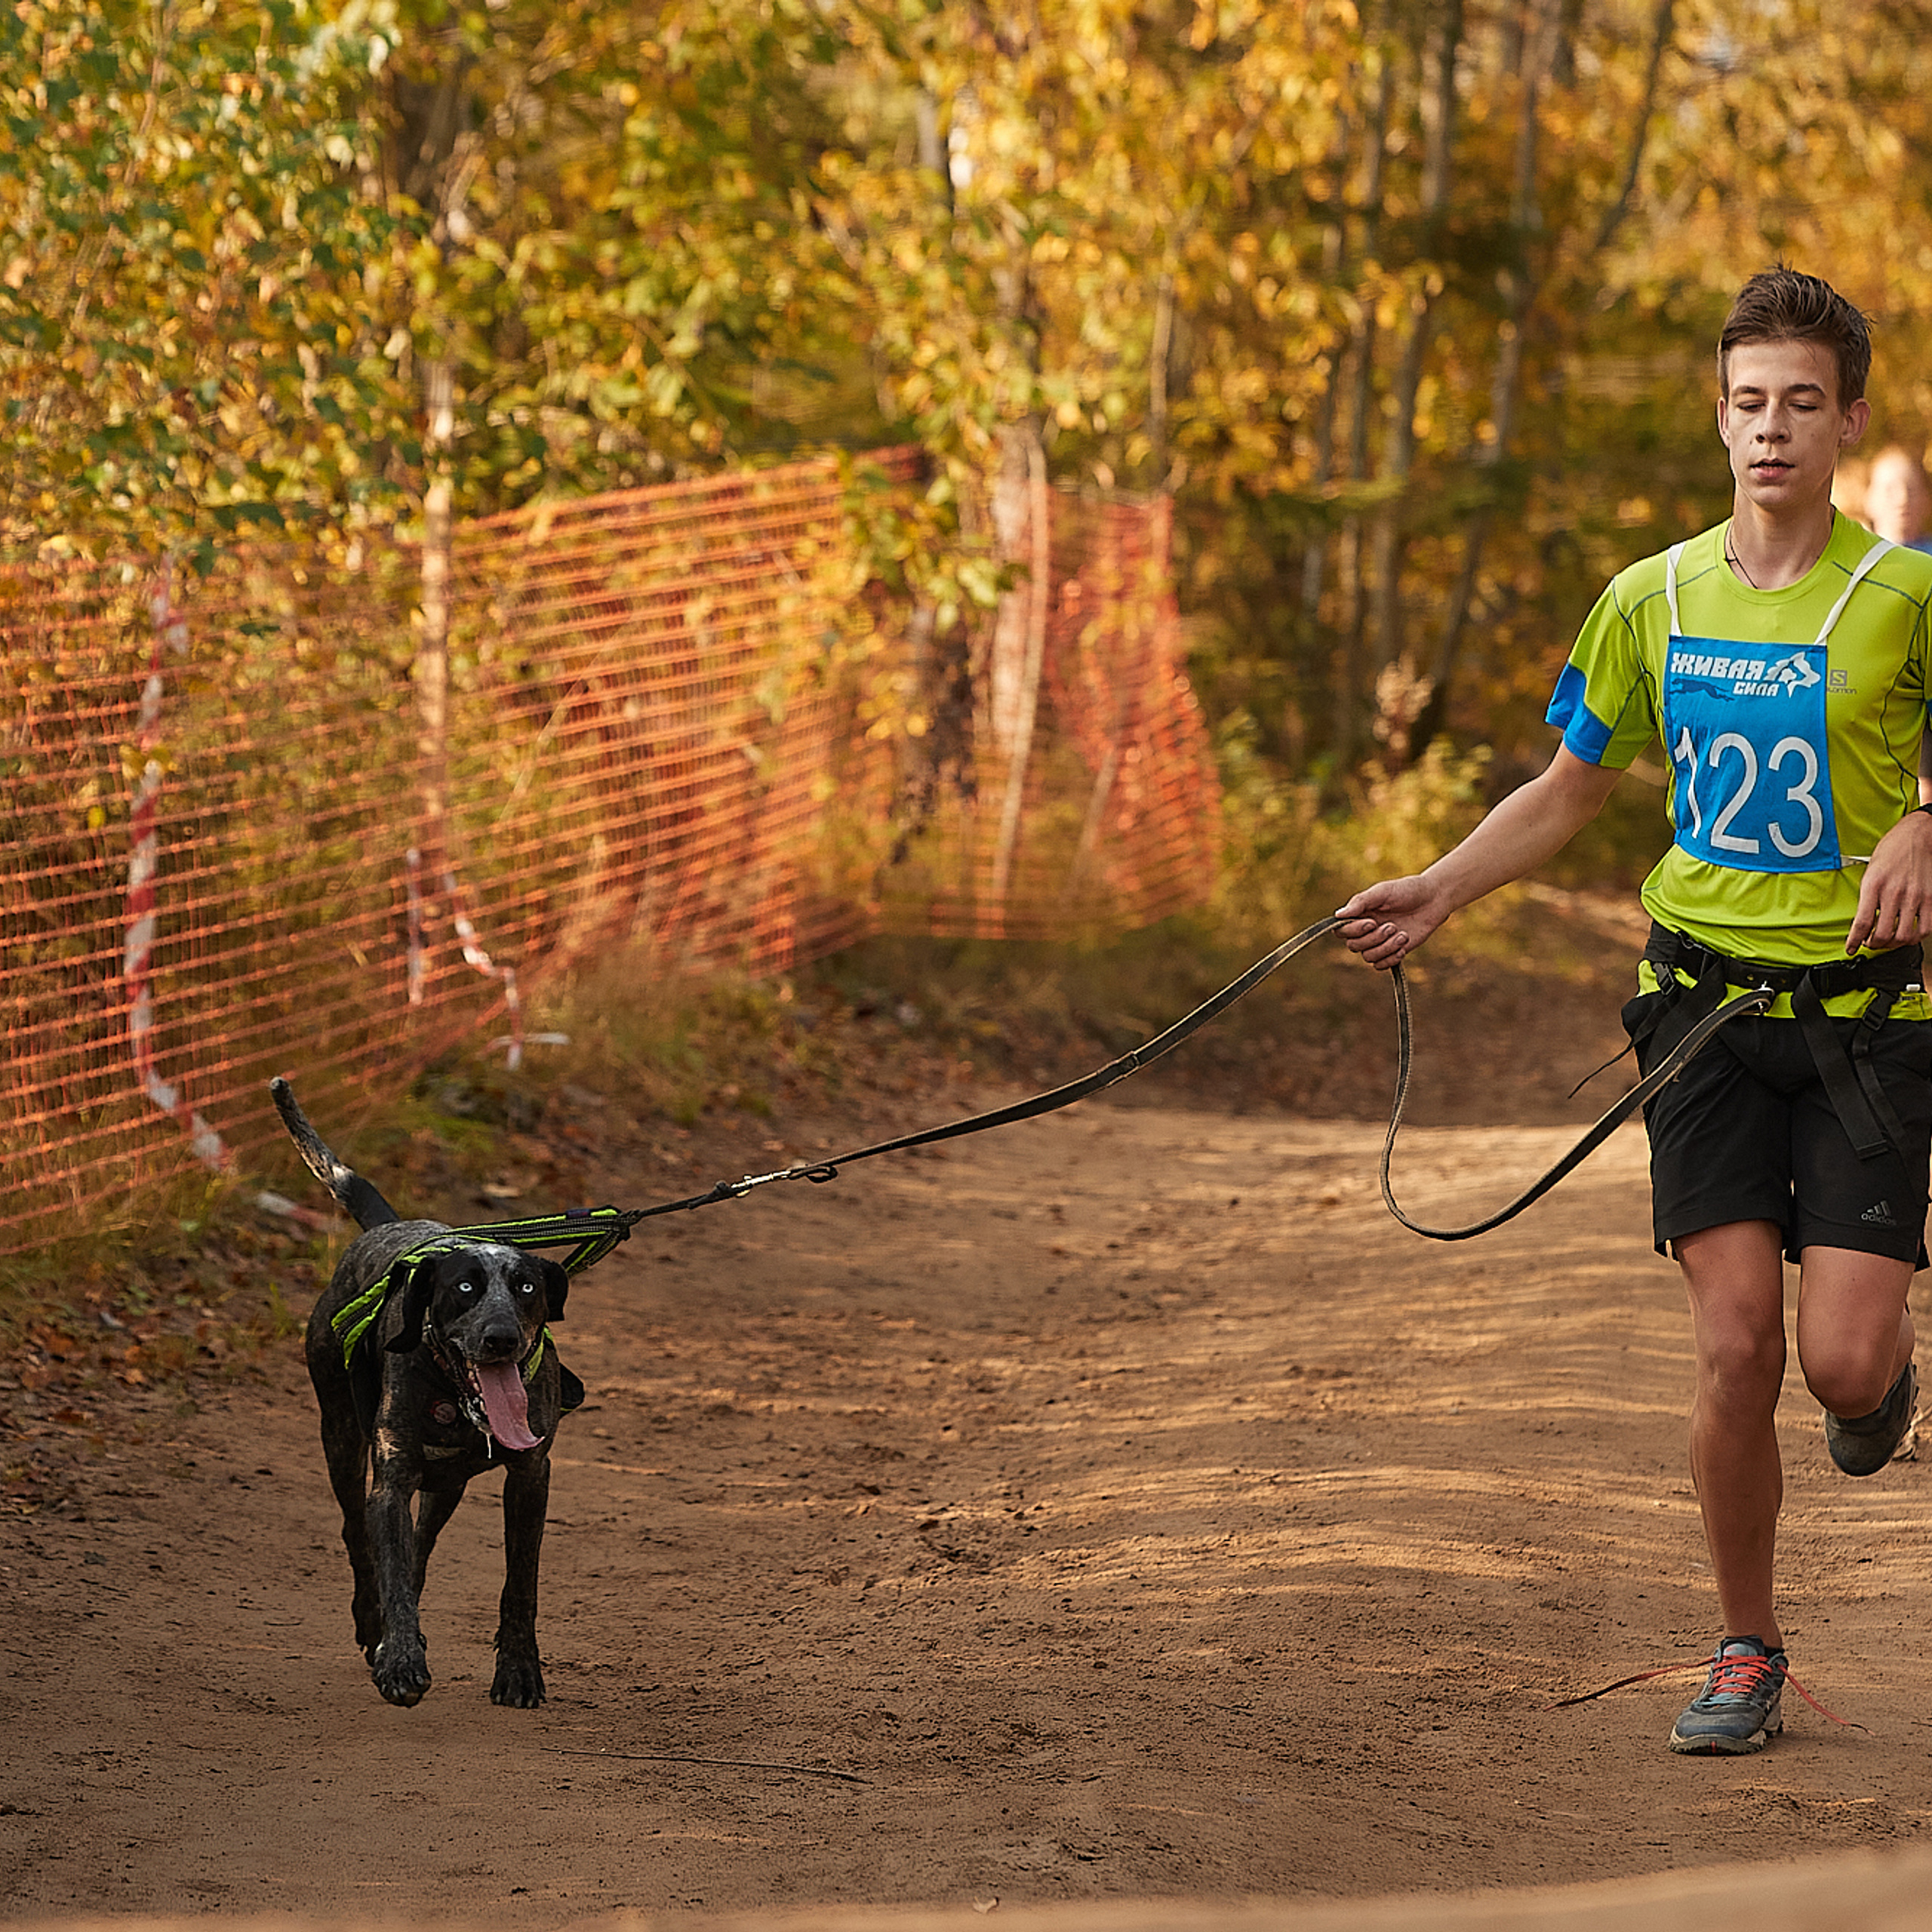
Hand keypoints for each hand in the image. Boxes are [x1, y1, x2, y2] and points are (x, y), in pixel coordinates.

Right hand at [1335, 875, 1450, 970]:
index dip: (1354, 931)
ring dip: (1385, 948)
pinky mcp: (1393, 951)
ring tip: (1403, 935)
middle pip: (1354, 946)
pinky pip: (1381, 965)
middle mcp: (1365, 930)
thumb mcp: (1383, 892)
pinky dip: (1391, 958)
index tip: (1372, 922)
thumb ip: (1360, 902)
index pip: (1342, 931)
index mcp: (1359, 915)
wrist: (1433, 899)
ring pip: (1368, 957)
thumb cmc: (1407, 890)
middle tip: (1392, 926)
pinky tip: (1403, 947)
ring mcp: (1379, 942)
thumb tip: (1338, 915)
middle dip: (1373, 939)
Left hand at [1847, 810, 1931, 953]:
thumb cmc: (1893, 850)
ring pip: (1903, 936)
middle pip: (1882, 934)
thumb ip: (1867, 896)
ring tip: (1888, 940)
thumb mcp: (1870, 871)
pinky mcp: (1931, 899)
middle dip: (1873, 945)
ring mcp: (1914, 897)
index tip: (1851, 948)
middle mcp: (1893, 893)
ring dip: (1893, 944)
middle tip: (1871, 943)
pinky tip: (1908, 934)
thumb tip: (1863, 920)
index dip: (1854, 941)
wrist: (1918, 835)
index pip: (1861, 923)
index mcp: (1873, 885)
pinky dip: (1915, 937)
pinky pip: (1924, 928)